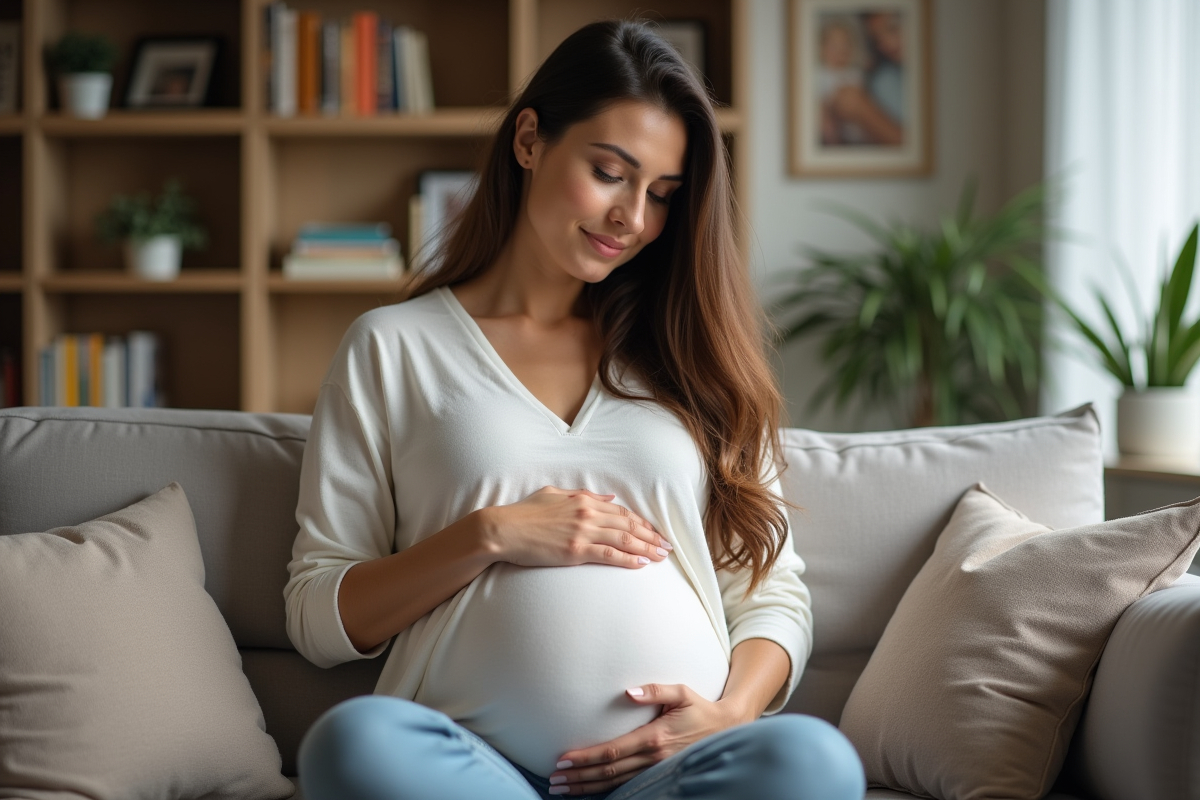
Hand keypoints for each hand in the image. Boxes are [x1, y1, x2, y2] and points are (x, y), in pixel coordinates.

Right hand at [484, 486, 671, 568]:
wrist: (503, 530)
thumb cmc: (524, 514)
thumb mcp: (554, 495)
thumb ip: (584, 496)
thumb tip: (609, 499)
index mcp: (583, 500)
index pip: (621, 511)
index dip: (641, 522)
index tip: (654, 531)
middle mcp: (587, 513)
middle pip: (628, 525)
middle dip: (651, 536)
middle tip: (667, 546)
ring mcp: (582, 532)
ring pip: (624, 540)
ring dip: (646, 548)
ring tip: (661, 556)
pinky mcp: (575, 551)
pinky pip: (609, 555)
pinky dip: (628, 559)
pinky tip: (641, 564)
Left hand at [546, 684, 753, 794]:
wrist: (725, 729)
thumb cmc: (700, 707)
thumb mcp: (681, 692)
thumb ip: (655, 690)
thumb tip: (627, 691)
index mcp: (655, 738)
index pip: (613, 751)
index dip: (587, 757)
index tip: (564, 758)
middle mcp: (653, 758)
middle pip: (608, 772)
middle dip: (579, 776)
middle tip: (554, 780)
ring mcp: (656, 770)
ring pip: (615, 783)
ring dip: (586, 787)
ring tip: (562, 788)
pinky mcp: (657, 774)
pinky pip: (626, 786)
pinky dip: (604, 790)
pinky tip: (587, 790)